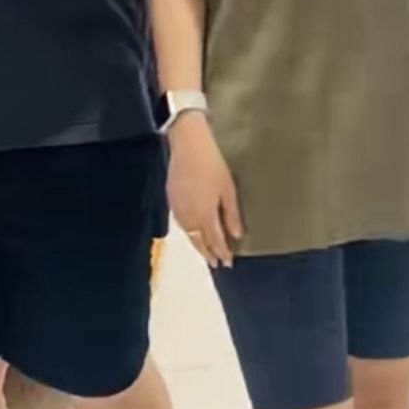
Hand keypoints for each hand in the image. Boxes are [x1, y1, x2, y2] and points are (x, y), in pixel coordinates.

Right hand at [167, 114, 243, 268]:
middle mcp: (188, 216)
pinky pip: (181, 223)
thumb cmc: (213, 164)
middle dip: (208, 253)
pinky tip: (193, 231)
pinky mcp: (171, 199)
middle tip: (216, 264)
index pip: (214, 240)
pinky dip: (189, 232)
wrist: (188, 144)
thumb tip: (236, 235)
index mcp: (204, 215)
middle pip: (198, 241)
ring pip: (188, 233)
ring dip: (198, 244)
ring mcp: (178, 208)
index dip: (222, 252)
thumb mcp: (228, 189)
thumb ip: (231, 214)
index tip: (228, 263)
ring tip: (206, 252)